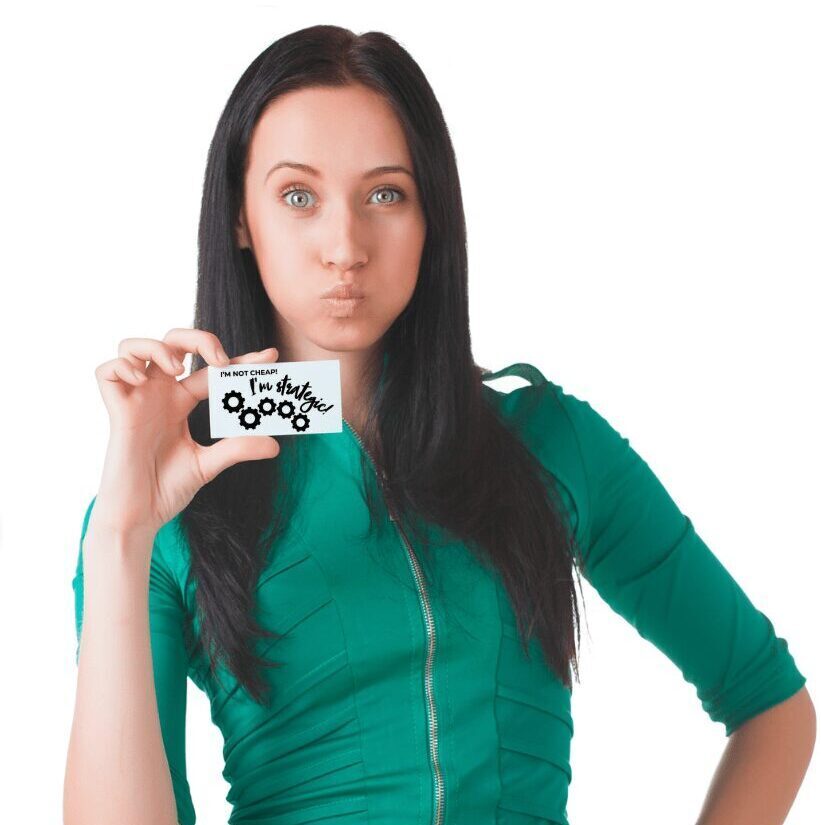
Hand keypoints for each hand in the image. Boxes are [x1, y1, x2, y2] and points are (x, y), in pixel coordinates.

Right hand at [90, 328, 279, 541]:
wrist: (140, 515)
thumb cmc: (166, 489)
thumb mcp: (209, 464)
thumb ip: (238, 448)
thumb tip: (274, 445)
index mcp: (181, 401)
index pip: (213, 369)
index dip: (241, 360)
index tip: (270, 356)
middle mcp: (159, 394)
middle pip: (173, 341)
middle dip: (199, 338)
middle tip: (220, 360)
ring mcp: (136, 399)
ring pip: (134, 346)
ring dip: (158, 347)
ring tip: (178, 370)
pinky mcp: (116, 411)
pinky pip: (106, 372)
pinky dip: (123, 366)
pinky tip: (141, 382)